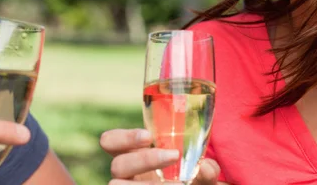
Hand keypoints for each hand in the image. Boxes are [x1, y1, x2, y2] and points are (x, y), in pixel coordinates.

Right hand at [100, 128, 220, 184]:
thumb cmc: (192, 180)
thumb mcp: (201, 174)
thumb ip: (206, 169)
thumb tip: (207, 167)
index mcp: (132, 155)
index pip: (110, 141)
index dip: (123, 137)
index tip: (149, 136)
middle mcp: (126, 174)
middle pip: (117, 165)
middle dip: (144, 160)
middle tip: (174, 155)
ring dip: (147, 184)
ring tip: (177, 184)